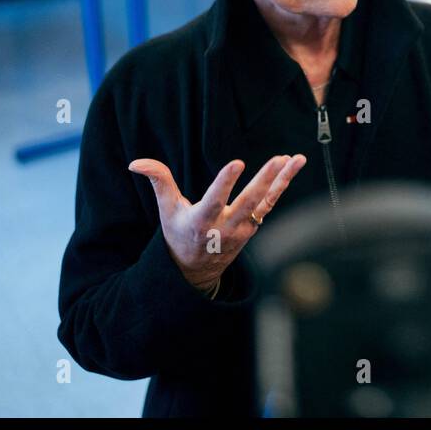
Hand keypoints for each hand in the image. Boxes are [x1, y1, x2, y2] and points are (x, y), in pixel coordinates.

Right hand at [128, 154, 306, 293]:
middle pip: (248, 202)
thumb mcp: (167, 211)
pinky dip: (282, 186)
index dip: (225, 182)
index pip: (214, 200)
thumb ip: (159, 182)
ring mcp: (243, 229)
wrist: (196, 270)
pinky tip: (292, 166)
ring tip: (295, 159)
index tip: (237, 163)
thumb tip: (135, 163)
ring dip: (282, 180)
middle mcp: (225, 227)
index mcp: (200, 222)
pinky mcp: (253, 226)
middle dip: (264, 180)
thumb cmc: (179, 234)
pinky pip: (270, 204)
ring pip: (265, 202)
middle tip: (277, 160)